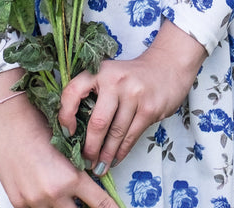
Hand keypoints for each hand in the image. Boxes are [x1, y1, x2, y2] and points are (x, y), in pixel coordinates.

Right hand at [0, 88, 118, 207]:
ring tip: (58, 185)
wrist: (10, 120)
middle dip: (83, 206)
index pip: (99, 203)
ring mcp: (34, 201)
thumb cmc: (40, 125)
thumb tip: (90, 181)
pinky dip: (42, 202)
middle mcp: (54, 194)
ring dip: (62, 203)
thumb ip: (78, 170)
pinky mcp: (19, 202)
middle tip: (84, 198)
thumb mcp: (68, 147)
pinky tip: (40, 186)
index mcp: (71, 178)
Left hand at [58, 20, 206, 173]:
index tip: (67, 133)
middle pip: (98, 122)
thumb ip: (94, 94)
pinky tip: (115, 159)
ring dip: (106, 155)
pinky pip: (131, 136)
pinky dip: (121, 152)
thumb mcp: (110, 75)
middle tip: (85, 161)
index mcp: (100, 70)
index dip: (65, 115)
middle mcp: (116, 80)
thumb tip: (75, 130)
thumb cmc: (132, 76)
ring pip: (115, 133)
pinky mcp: (149, 108)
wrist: (168, 66)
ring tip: (99, 167)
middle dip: (90, 147)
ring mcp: (135, 94)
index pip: (73, 92)